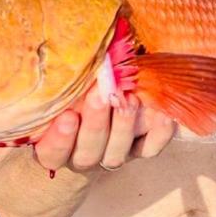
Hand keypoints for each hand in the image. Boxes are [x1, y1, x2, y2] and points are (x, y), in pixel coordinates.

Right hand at [32, 83, 176, 172]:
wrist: (107, 90)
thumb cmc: (76, 86)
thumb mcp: (66, 86)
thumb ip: (64, 83)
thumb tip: (66, 61)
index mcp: (57, 146)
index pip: (53, 153)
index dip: (60, 139)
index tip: (68, 117)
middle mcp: (84, 155)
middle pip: (87, 153)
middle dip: (95, 123)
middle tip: (100, 96)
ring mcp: (113, 154)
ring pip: (116, 154)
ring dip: (123, 126)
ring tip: (130, 99)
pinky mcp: (140, 150)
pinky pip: (150, 148)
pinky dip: (159, 133)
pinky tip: (162, 114)